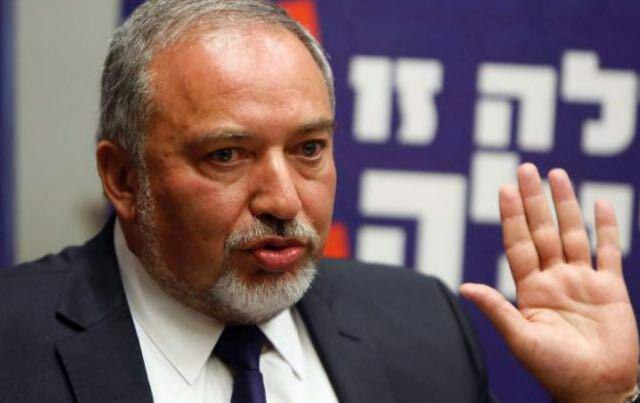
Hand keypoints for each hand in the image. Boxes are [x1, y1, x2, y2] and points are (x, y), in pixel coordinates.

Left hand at [460, 163, 638, 402]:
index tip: (504, 189)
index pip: (519, 243)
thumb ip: (497, 309)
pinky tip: (601, 203)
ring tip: (557, 175)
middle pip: (543, 230)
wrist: (597, 389)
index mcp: (531, 289)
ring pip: (573, 233)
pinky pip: (609, 251)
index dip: (512, 217)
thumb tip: (464, 286)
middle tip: (526, 168)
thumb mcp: (521, 339)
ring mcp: (582, 280)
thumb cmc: (556, 370)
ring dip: (566, 205)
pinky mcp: (611, 288)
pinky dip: (607, 228)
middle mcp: (554, 278)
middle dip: (534, 200)